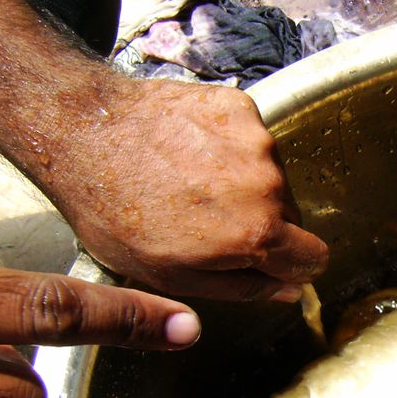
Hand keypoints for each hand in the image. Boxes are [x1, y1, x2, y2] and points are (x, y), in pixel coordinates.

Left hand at [38, 78, 328, 300]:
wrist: (81, 132)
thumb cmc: (115, 212)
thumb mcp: (172, 276)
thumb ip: (242, 288)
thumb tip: (290, 291)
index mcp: (257, 233)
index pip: (315, 257)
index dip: (293, 266)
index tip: (267, 261)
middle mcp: (268, 184)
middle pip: (291, 216)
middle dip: (262, 224)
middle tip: (207, 220)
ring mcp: (256, 139)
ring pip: (271, 177)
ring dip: (243, 184)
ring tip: (190, 182)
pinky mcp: (240, 107)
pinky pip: (253, 140)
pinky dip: (229, 149)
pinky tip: (188, 151)